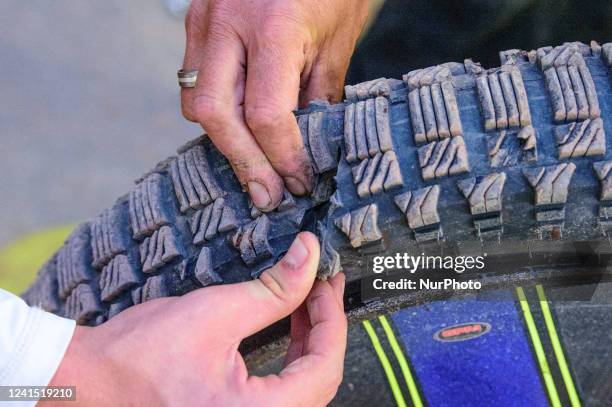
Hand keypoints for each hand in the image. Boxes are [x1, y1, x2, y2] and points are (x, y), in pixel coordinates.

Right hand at [49, 232, 346, 406]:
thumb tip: (310, 255)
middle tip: (319, 287)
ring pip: (303, 387)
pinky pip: (281, 392)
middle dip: (322, 328)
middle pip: (318, 380)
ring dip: (308, 342)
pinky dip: (290, 358)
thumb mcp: (216, 312)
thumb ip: (274, 288)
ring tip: (305, 301)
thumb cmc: (140, 354)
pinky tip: (287, 327)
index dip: (332, 320)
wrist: (91, 380)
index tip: (327, 283)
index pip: (323, 368)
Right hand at [181, 0, 368, 210]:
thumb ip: (318, 94)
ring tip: (256, 167)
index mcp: (272, 27)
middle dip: (244, 162)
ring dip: (226, 141)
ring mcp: (202, 21)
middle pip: (215, 114)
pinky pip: (194, 81)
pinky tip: (241, 130)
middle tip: (267, 195)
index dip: (283, 156)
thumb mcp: (338, 39)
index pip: (266, 113)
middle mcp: (226, 24)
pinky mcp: (195, 22)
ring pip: (196, 101)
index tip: (299, 180)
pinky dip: (217, 114)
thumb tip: (307, 145)